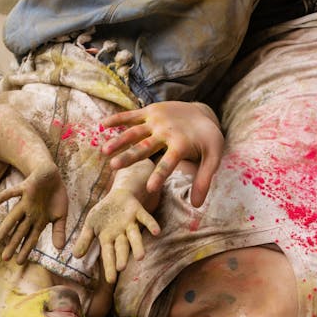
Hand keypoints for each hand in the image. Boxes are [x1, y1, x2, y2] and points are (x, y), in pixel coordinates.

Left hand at [0, 163, 67, 262]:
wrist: (52, 175)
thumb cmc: (55, 196)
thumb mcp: (61, 215)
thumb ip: (59, 231)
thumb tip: (60, 249)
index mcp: (38, 221)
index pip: (31, 239)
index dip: (25, 250)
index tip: (19, 263)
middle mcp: (30, 214)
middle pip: (20, 232)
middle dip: (13, 245)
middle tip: (4, 258)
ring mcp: (26, 202)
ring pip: (14, 217)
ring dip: (6, 227)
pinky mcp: (25, 188)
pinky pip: (12, 193)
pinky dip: (4, 197)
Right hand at [72, 189, 160, 283]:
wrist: (118, 196)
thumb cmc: (104, 213)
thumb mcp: (90, 225)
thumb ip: (84, 240)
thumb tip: (74, 256)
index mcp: (108, 239)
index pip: (108, 255)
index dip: (109, 266)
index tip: (110, 281)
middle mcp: (121, 234)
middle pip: (122, 247)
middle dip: (122, 257)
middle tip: (122, 268)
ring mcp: (130, 224)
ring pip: (135, 236)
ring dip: (138, 245)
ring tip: (141, 257)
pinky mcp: (138, 212)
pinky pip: (146, 218)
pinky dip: (151, 224)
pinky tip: (157, 232)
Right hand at [101, 101, 223, 208]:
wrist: (203, 112)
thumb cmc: (207, 140)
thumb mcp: (213, 158)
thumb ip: (204, 180)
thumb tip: (197, 205)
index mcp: (181, 145)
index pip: (169, 163)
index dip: (160, 175)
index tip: (150, 189)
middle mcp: (167, 132)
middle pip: (145, 147)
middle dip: (129, 157)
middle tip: (114, 167)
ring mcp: (157, 120)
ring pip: (135, 132)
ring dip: (119, 141)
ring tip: (104, 151)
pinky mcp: (151, 111)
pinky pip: (133, 115)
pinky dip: (118, 118)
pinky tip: (103, 125)